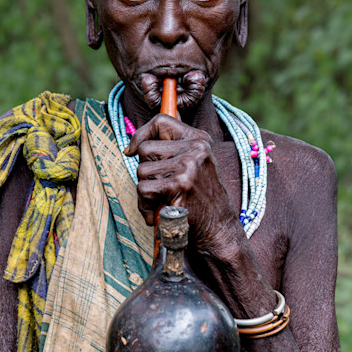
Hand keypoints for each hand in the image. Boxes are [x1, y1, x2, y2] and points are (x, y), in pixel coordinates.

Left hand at [125, 114, 237, 249]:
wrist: (218, 230)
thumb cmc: (200, 200)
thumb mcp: (194, 166)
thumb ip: (171, 151)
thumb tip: (133, 147)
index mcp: (199, 139)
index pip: (160, 121)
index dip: (141, 134)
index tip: (133, 150)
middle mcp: (196, 148)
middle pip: (145, 149)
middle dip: (145, 171)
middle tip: (160, 188)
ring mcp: (188, 166)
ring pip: (141, 171)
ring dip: (145, 192)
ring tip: (162, 203)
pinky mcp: (179, 185)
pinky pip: (144, 189)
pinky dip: (146, 206)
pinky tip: (160, 213)